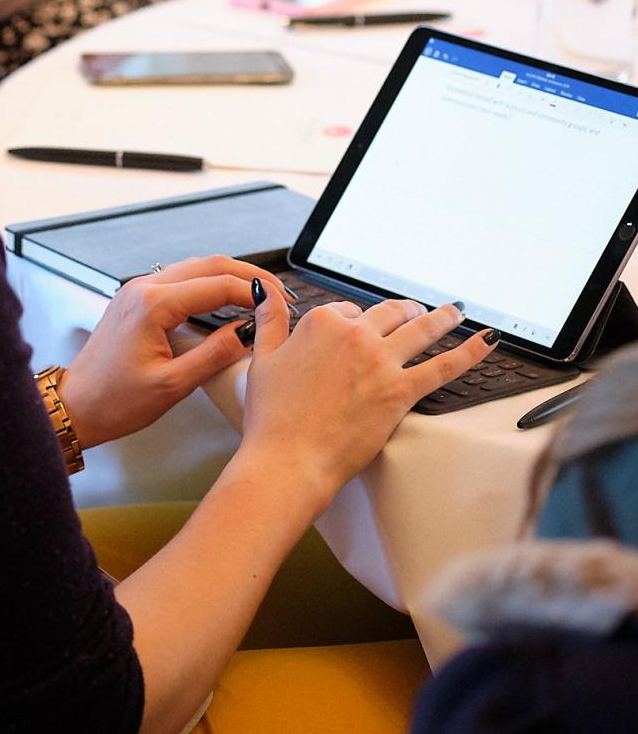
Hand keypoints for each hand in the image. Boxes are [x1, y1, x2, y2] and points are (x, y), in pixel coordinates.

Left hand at [57, 257, 289, 448]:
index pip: (218, 285)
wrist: (76, 406)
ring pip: (195, 267)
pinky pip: (180, 278)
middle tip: (278, 293)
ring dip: (229, 276)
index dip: (255, 293)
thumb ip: (215, 354)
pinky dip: (208, 283)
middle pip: (209, 264)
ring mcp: (137, 289)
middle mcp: (144, 288)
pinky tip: (225, 299)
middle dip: (248, 275)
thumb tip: (248, 331)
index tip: (279, 305)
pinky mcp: (135, 298)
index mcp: (153, 305)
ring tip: (258, 296)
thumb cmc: (115, 401)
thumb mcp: (173, 385)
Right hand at [240, 289, 496, 498]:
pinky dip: (469, 352)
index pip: (346, 310)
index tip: (356, 328)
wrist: (289, 458)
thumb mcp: (261, 358)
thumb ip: (269, 320)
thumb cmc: (272, 415)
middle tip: (416, 311)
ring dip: (442, 317)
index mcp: (320, 322)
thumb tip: (267, 292)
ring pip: (420, 330)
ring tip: (454, 312)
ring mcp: (380, 362)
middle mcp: (354, 335)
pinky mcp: (400, 391)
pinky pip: (444, 366)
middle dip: (404, 310)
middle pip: (387, 313)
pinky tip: (487, 341)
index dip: (352, 320)